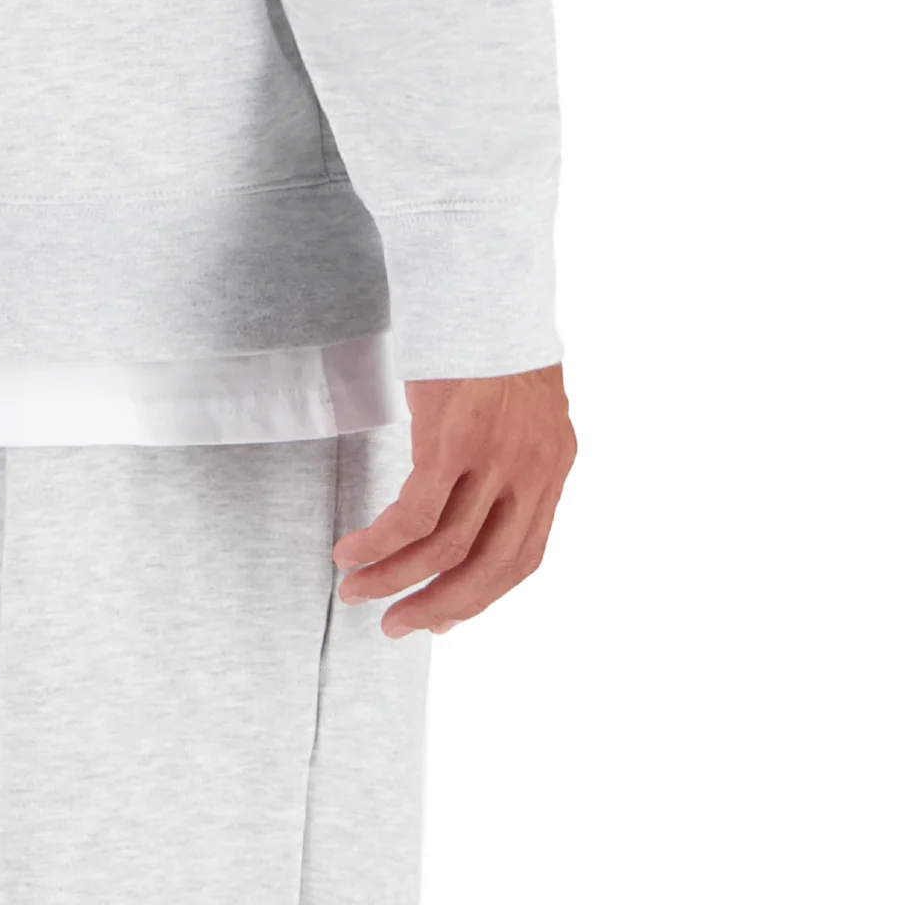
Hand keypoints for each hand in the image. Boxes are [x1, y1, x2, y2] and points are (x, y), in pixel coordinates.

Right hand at [336, 364, 576, 638]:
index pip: (524, 557)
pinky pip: (412, 516)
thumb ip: (509, 458)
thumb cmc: (490, 337)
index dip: (481, 596)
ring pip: (443, 549)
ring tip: (356, 590)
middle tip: (396, 626)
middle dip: (437, 606)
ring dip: (394, 578)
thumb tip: (476, 503)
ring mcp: (495, 460)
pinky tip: (352, 550)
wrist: (483, 278)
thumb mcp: (520, 409)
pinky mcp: (453, 443)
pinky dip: (379, 543)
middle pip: (487, 568)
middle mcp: (533, 471)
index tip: (444, 619)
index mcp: (553, 467)